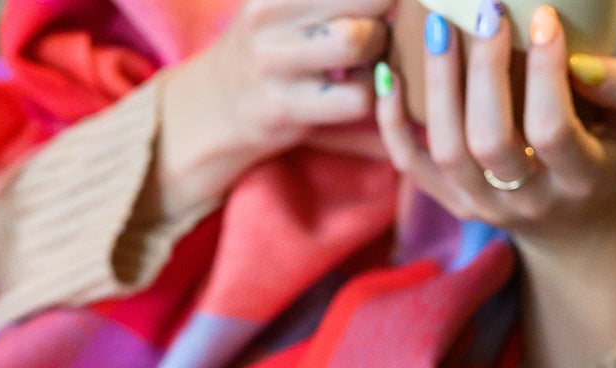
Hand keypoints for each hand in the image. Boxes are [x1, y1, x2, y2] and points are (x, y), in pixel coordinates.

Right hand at [142, 0, 390, 222]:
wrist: (216, 108)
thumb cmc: (270, 46)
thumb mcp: (286, 2)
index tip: (399, 1)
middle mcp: (268, 11)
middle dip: (388, 6)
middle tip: (386, 20)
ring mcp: (273, 59)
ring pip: (357, 40)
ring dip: (379, 51)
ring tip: (372, 55)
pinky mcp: (284, 107)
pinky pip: (357, 97)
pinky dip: (372, 96)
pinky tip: (361, 90)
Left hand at [375, 3, 615, 239]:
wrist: (575, 229)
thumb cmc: (609, 157)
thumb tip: (579, 59)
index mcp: (579, 180)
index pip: (553, 130)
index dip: (546, 73)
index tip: (544, 17)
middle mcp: (527, 200)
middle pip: (491, 141)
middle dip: (485, 73)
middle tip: (487, 10)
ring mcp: (484, 206)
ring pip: (449, 151)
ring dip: (438, 85)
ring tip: (438, 26)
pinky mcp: (453, 203)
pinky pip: (412, 166)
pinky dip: (392, 123)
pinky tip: (389, 74)